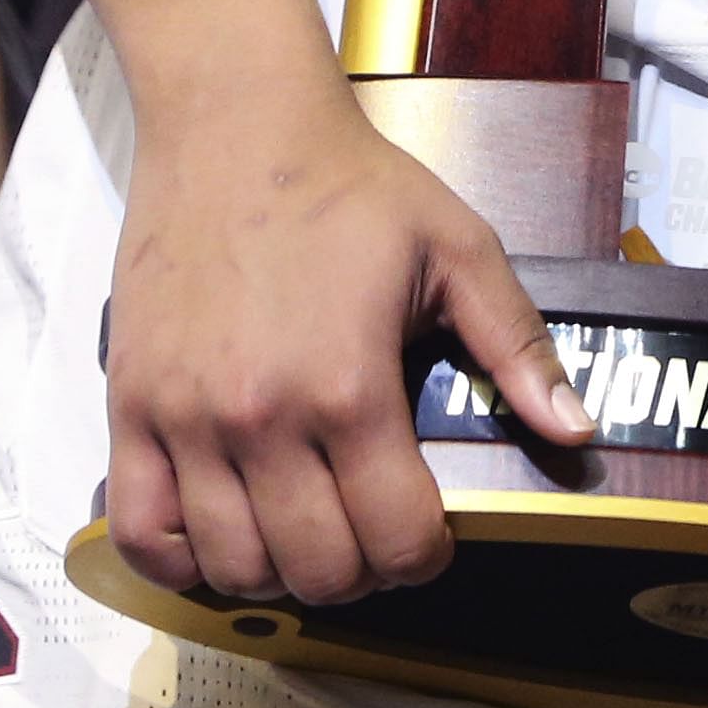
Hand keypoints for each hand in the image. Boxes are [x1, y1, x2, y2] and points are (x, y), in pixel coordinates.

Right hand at [101, 69, 591, 604]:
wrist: (236, 131)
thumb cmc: (353, 189)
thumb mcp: (461, 251)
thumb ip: (517, 348)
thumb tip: (577, 431)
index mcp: (351, 387)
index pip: (395, 536)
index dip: (425, 558)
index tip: (432, 540)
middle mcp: (261, 420)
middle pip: (316, 569)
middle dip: (361, 575)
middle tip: (374, 541)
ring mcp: (186, 422)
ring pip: (230, 565)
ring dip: (279, 576)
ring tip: (308, 538)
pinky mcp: (129, 410)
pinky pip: (142, 533)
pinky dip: (183, 561)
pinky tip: (224, 538)